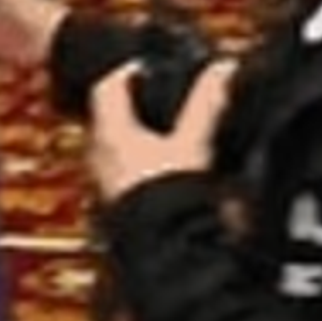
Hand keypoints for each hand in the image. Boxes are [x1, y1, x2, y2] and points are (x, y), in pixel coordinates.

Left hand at [86, 59, 236, 204]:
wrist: (161, 253)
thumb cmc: (166, 200)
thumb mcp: (193, 144)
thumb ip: (207, 105)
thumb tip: (220, 71)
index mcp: (111, 133)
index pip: (107, 87)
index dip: (126, 71)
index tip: (145, 67)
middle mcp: (100, 155)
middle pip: (109, 115)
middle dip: (133, 103)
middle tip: (157, 95)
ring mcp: (105, 182)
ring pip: (113, 144)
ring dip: (135, 135)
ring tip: (165, 132)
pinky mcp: (116, 204)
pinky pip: (121, 171)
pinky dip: (139, 162)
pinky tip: (164, 169)